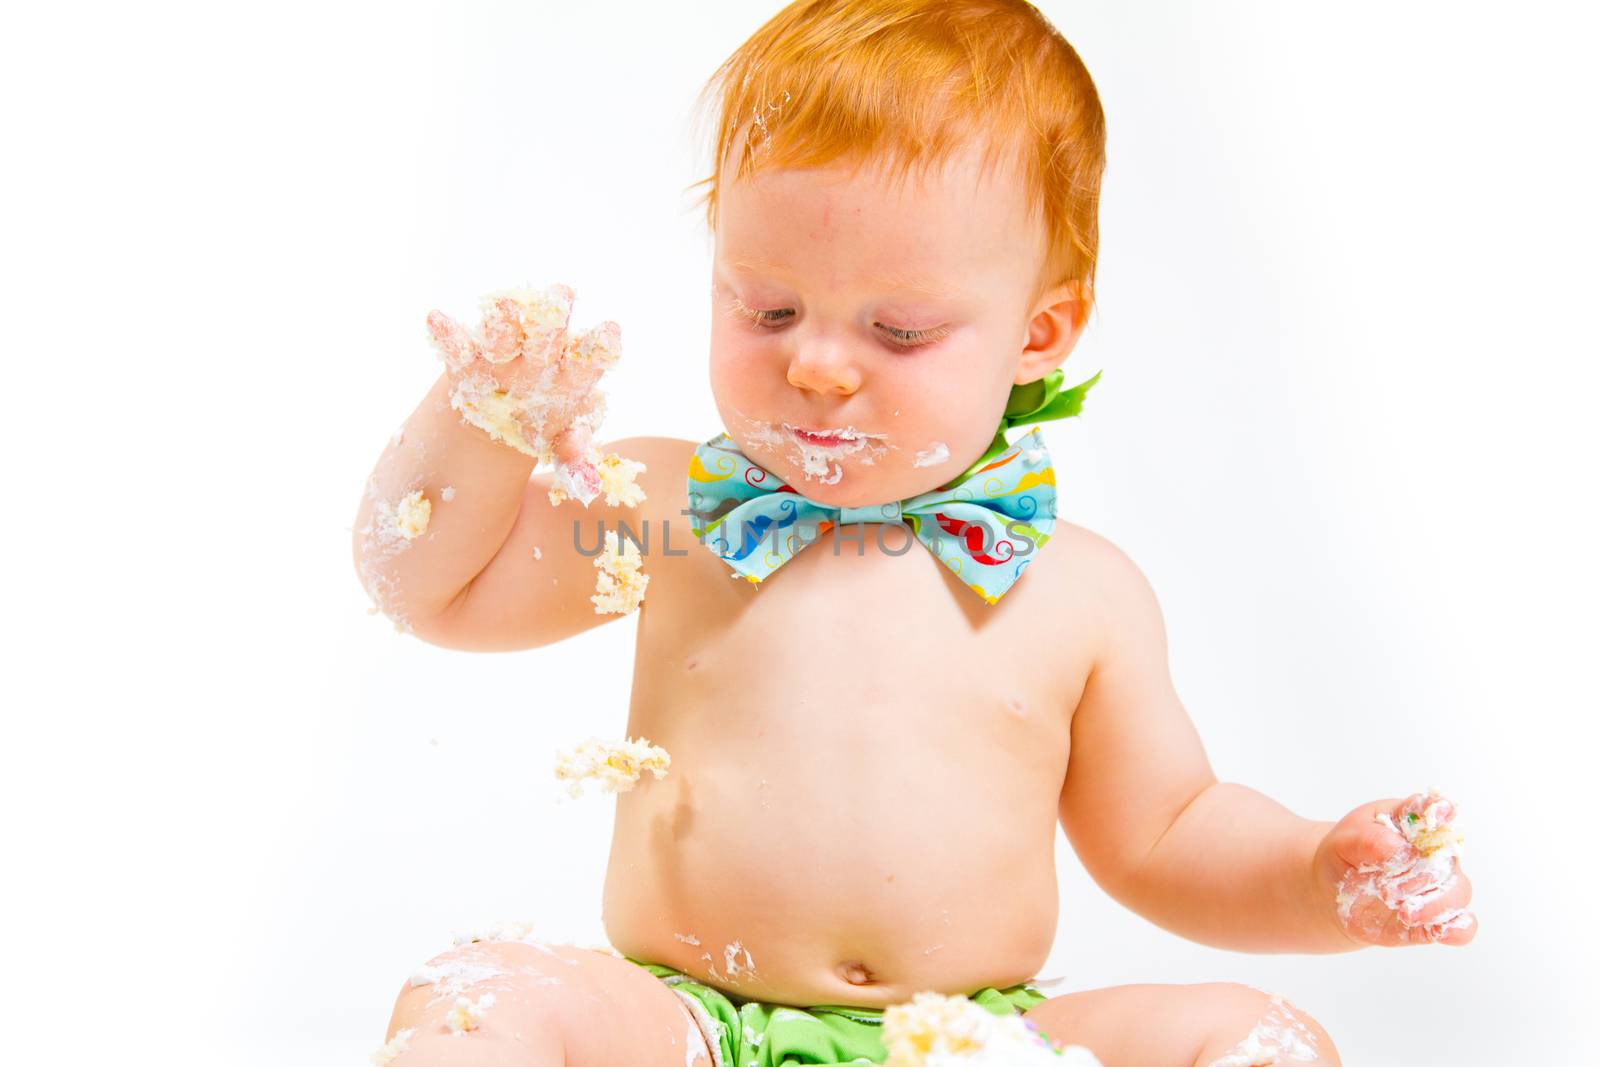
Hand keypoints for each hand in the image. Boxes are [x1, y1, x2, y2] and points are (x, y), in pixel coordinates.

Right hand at [425, 284, 620, 502]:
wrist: (499, 421)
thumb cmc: (543, 424)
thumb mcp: (559, 441)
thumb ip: (571, 448)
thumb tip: (574, 450)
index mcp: (573, 372)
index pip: (590, 356)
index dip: (599, 345)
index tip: (610, 331)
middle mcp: (539, 355)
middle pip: (547, 335)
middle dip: (552, 317)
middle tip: (561, 294)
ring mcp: (502, 353)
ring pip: (503, 335)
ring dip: (503, 321)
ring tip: (502, 308)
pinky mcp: (467, 359)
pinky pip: (456, 347)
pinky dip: (446, 335)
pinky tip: (436, 321)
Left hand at [1312, 789, 1475, 946]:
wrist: (1334, 892)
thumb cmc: (1346, 856)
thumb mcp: (1345, 841)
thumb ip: (1370, 839)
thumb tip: (1400, 849)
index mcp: (1412, 823)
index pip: (1433, 809)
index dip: (1440, 809)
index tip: (1440, 811)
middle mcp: (1434, 853)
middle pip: (1448, 859)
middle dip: (1422, 876)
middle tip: (1388, 890)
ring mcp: (1438, 886)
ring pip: (1458, 893)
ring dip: (1436, 904)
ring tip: (1404, 913)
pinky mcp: (1435, 917)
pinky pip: (1461, 926)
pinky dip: (1457, 930)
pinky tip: (1439, 932)